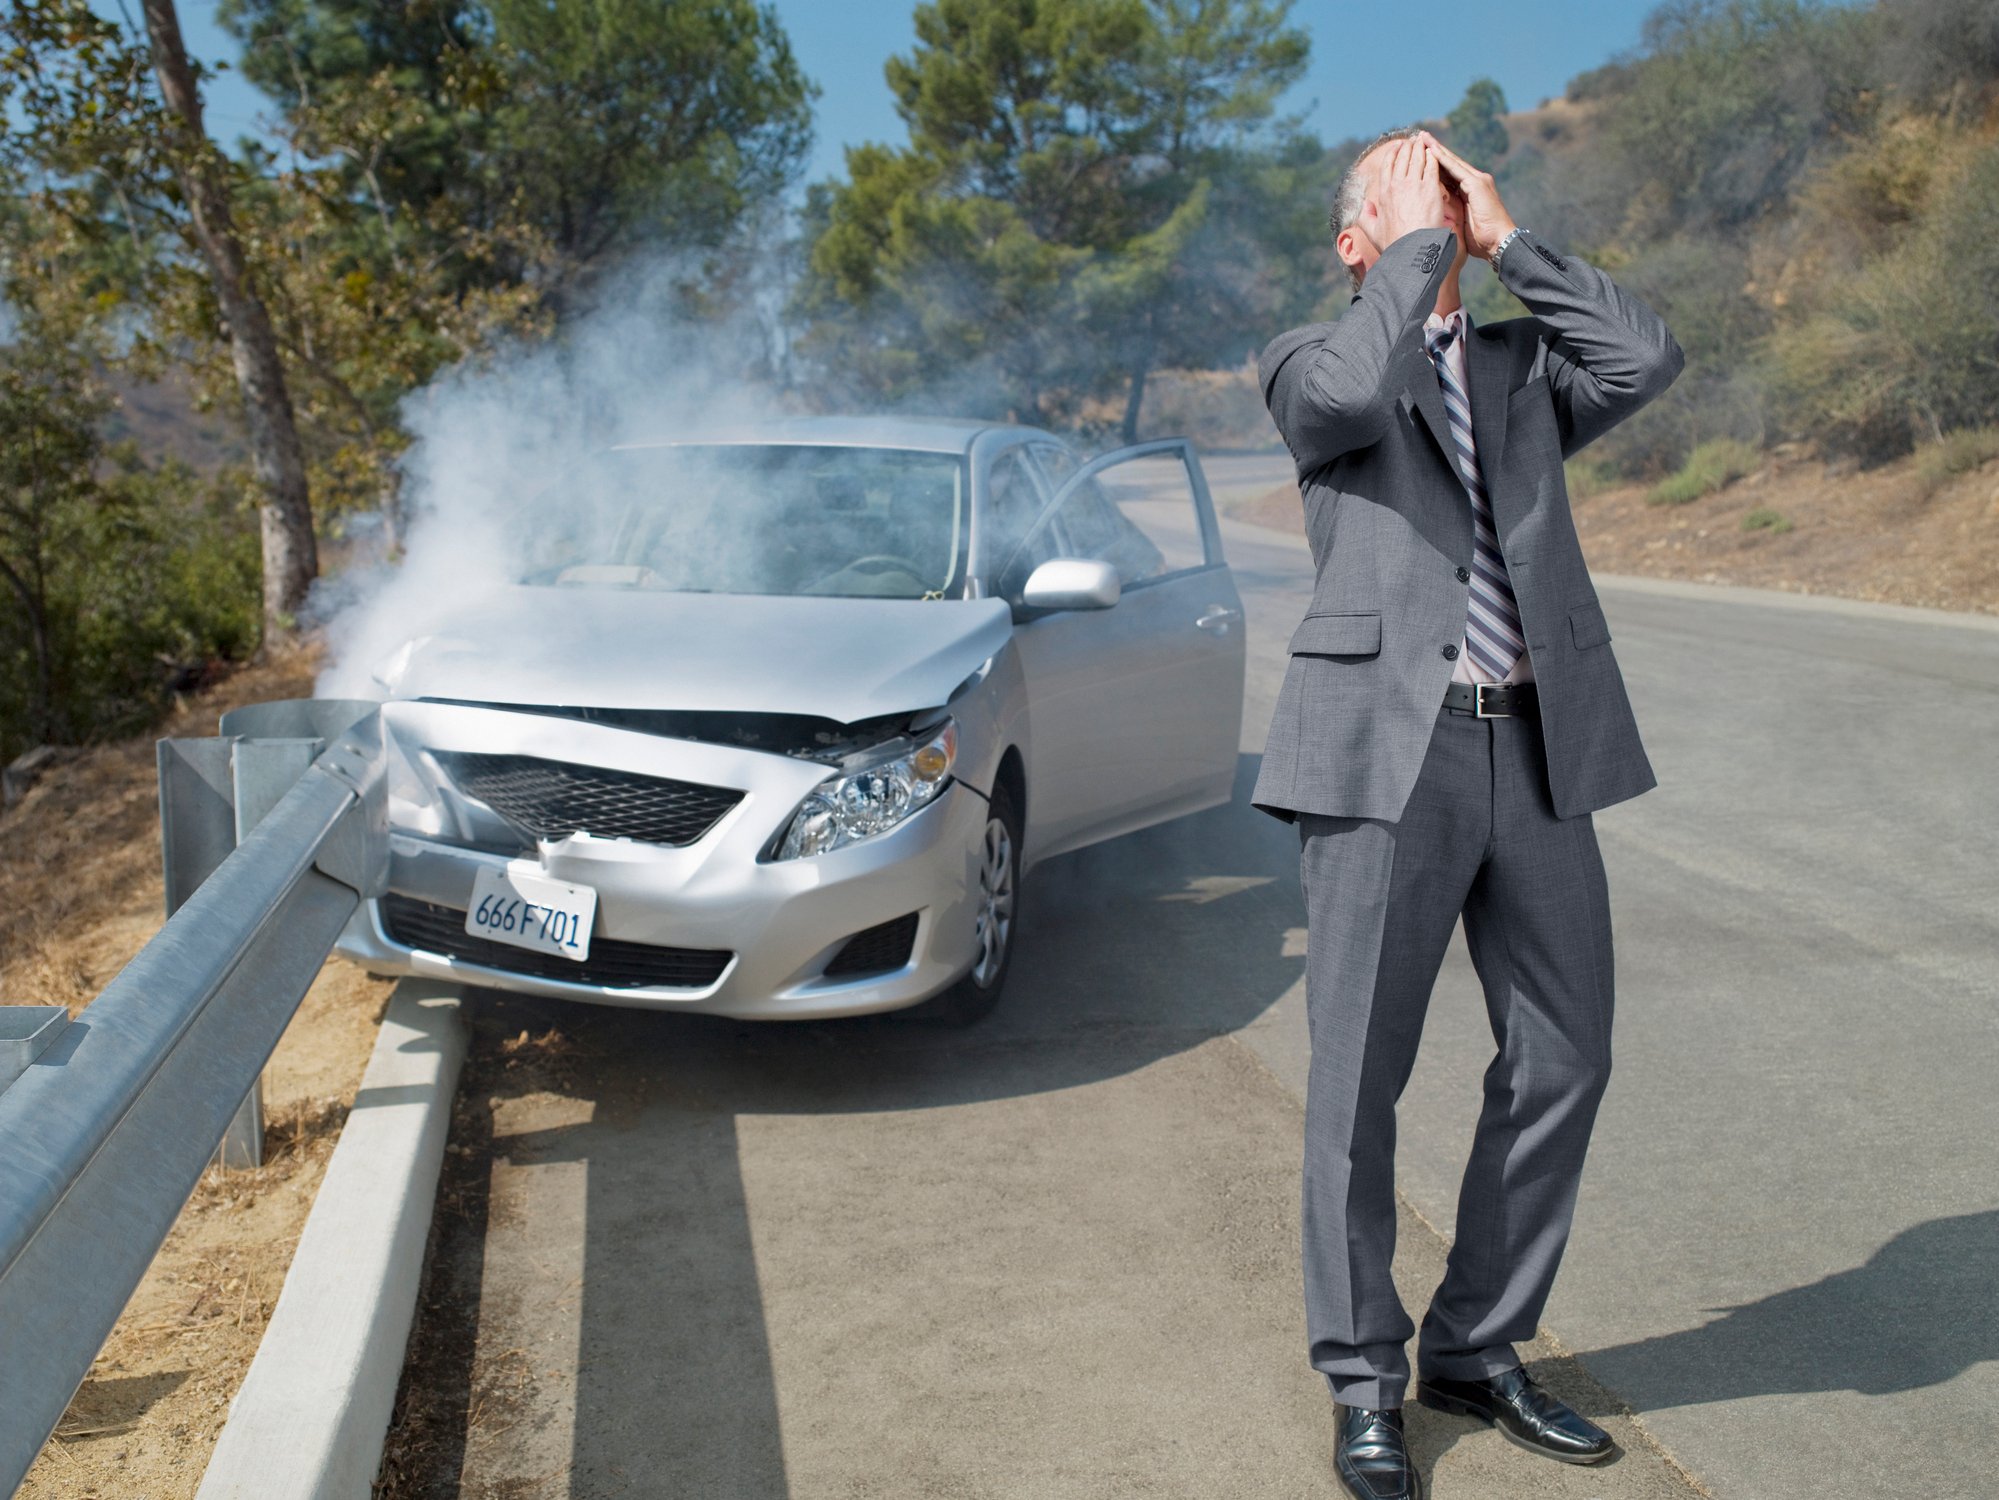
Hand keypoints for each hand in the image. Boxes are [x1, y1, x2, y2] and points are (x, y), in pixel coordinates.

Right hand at [1360, 135, 1448, 249]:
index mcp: (1383, 193)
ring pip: (1417, 158)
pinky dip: (1433, 156)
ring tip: (1425, 141)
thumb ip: (1365, 216)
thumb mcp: (1373, 231)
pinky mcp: (1430, 188)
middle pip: (1403, 158)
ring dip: (1421, 147)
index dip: (1393, 153)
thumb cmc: (1394, 245)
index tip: (1398, 146)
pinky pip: (1432, 165)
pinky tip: (1436, 152)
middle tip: (1414, 139)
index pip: (1388, 166)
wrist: (1411, 250)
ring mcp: (1414, 185)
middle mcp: (1397, 185)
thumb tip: (1363, 205)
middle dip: (1409, 146)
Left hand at [1416, 131, 1515, 258]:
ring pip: (1452, 161)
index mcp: (1469, 190)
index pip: (1448, 172)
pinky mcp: (1477, 184)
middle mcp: (1475, 181)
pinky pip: (1456, 169)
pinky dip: (1443, 159)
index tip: (1418, 154)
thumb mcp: (1460, 223)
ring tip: (1423, 137)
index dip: (1434, 162)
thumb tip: (1434, 211)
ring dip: (1437, 149)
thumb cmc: (1480, 240)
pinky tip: (1431, 150)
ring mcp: (1477, 181)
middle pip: (1450, 162)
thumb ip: (1450, 211)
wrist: (1499, 243)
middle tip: (1419, 137)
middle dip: (1434, 150)